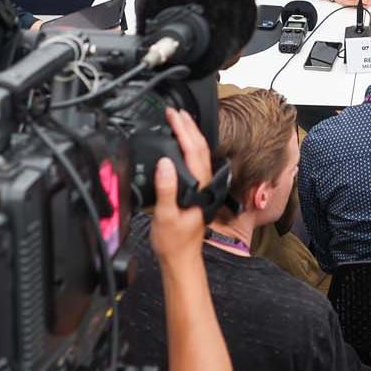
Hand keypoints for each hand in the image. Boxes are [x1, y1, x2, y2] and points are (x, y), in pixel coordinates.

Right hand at [148, 108, 215, 262]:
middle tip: (176, 111)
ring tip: (180, 121)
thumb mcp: (165, 216)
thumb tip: (164, 164)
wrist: (181, 259)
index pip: (193, 151)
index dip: (183, 131)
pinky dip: (189, 148)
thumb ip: (166, 189)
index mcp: (199, 188)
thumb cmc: (174, 242)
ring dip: (190, 135)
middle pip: (200, 148)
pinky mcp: (198, 192)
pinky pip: (196, 163)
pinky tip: (181, 146)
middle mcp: (205, 185)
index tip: (173, 116)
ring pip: (200, 154)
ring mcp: (203, 188)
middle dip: (189, 127)